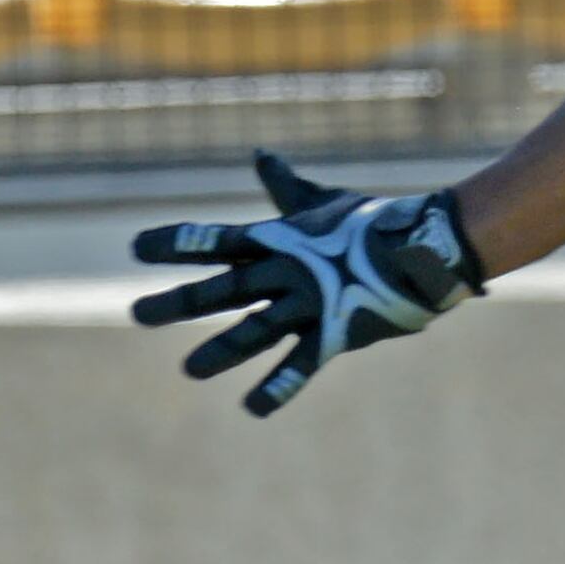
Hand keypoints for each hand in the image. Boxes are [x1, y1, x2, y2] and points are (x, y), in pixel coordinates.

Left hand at [130, 152, 486, 415]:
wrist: (428, 246)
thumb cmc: (373, 222)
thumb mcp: (323, 201)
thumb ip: (286, 187)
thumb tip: (260, 155)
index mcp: (277, 240)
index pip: (214, 240)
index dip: (174, 243)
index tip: (136, 249)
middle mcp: (285, 272)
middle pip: (220, 289)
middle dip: (177, 302)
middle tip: (138, 313)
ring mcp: (309, 304)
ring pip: (254, 331)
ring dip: (220, 352)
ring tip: (190, 369)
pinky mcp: (336, 332)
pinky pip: (302, 363)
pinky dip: (280, 386)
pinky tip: (253, 408)